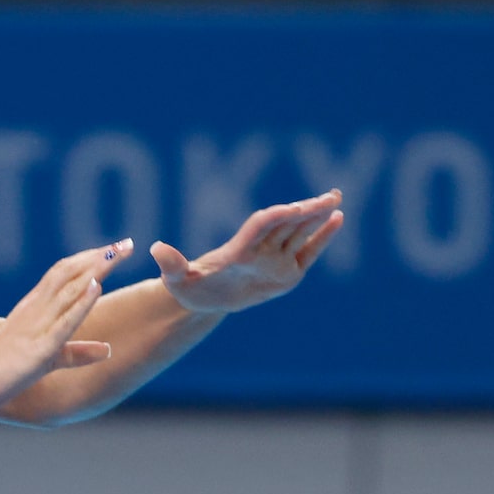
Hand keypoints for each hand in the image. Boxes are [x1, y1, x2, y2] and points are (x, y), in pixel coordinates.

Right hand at [0, 243, 122, 405]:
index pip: (65, 273)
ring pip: (69, 290)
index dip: (91, 259)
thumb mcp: (48, 358)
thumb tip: (108, 350)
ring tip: (117, 253)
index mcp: (34, 307)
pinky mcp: (39, 349)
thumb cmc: (3, 370)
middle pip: (70, 273)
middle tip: (127, 243)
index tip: (116, 249)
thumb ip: (78, 353)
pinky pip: (64, 322)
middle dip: (99, 257)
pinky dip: (81, 302)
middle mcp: (35, 309)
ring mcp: (36, 326)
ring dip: (95, 270)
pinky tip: (97, 286)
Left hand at [156, 191, 344, 315]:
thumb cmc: (190, 288)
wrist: (203, 298)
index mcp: (239, 250)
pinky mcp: (287, 272)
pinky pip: (308, 252)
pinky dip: (322, 237)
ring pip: (300, 233)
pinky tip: (338, 219)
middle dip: (308, 210)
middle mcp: (261, 250)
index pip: (262, 227)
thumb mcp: (177, 281)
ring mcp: (276, 259)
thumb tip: (155, 248)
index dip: (279, 217)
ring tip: (337, 199)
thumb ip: (172, 265)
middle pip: (287, 224)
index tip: (296, 208)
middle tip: (331, 195)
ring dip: (318, 216)